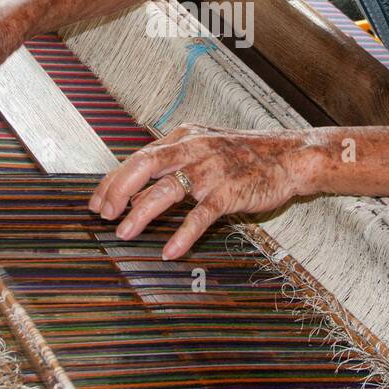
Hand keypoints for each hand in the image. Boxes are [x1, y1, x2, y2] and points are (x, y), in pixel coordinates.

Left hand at [88, 124, 324, 259]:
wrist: (291, 156)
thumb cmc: (247, 155)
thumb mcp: (206, 146)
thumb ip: (174, 162)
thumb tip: (138, 187)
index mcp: (184, 137)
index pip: (139, 157)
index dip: (113, 180)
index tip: (97, 202)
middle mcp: (193, 149)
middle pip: (144, 165)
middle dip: (118, 190)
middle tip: (104, 215)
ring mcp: (211, 170)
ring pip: (166, 190)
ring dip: (141, 213)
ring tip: (125, 233)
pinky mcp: (229, 192)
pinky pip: (200, 216)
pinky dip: (182, 234)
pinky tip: (170, 251)